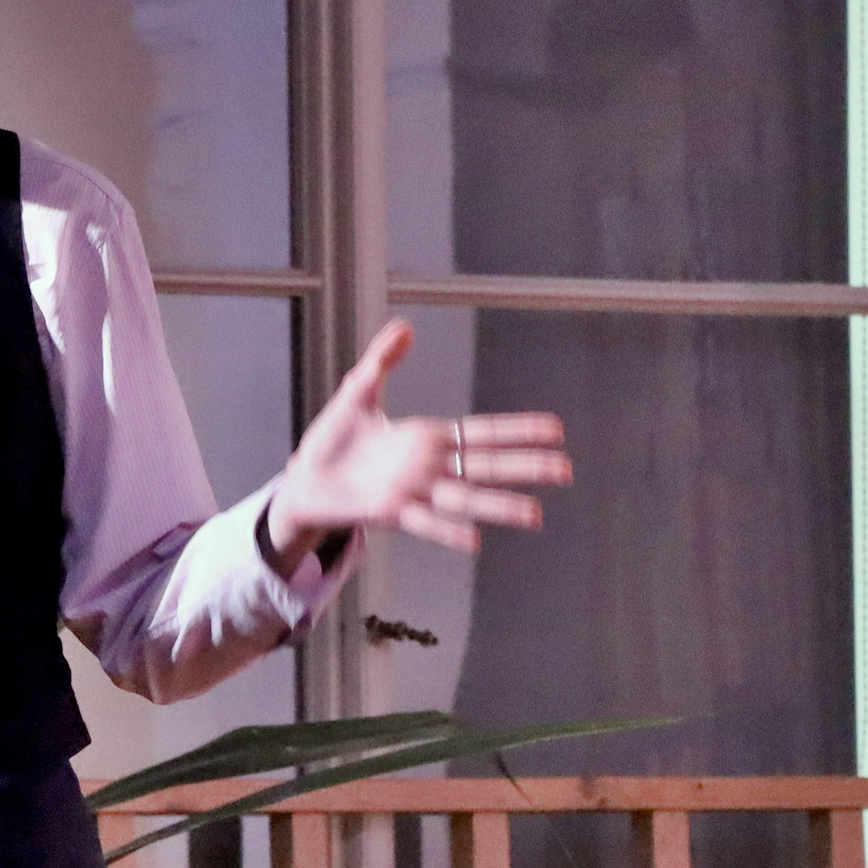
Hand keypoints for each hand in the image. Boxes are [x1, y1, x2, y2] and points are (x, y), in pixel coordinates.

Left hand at [266, 318, 569, 561]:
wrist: (301, 480)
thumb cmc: (330, 442)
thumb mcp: (357, 392)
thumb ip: (383, 360)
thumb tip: (406, 327)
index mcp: (426, 439)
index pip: (482, 433)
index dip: (517, 430)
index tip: (555, 430)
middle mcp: (428, 468)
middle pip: (486, 465)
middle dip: (525, 467)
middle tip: (565, 470)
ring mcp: (412, 492)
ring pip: (465, 498)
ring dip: (499, 505)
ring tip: (535, 515)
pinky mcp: (389, 512)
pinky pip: (425, 522)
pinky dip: (449, 531)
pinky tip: (475, 540)